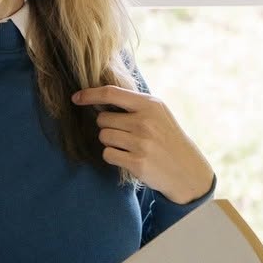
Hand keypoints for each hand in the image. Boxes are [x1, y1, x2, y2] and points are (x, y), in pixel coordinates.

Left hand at [72, 85, 212, 203]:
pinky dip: (113, 156)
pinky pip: (107, 154)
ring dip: (110, 142)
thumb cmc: (167, 138)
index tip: (75, 98)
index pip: (110, 93)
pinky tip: (128, 157)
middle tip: (125, 134)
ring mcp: (141, 142)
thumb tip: (98, 98)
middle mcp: (144, 121)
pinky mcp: (137, 162)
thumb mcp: (158, 113)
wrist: (186, 169)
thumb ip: (133, 104)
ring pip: (103, 137)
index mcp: (149, 104)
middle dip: (108, 127)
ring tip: (128, 146)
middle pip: (103, 119)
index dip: (89, 94)